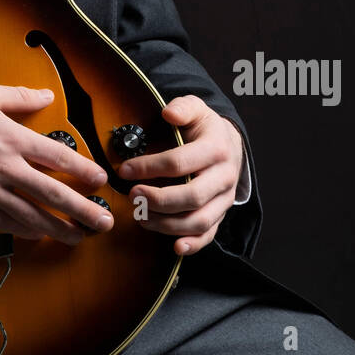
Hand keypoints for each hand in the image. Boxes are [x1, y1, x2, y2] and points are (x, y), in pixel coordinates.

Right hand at [0, 81, 112, 245]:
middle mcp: (5, 167)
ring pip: (31, 216)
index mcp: (11, 137)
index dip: (83, 170)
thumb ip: (20, 96)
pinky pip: (4, 222)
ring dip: (59, 229)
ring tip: (78, 237)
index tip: (101, 180)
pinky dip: (25, 230)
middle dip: (82, 210)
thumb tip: (46, 95)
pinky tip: (40, 234)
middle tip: (103, 222)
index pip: (57, 157)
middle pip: (52, 194)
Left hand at [118, 95, 244, 255]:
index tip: (125, 170)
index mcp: (216, 149)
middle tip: (132, 196)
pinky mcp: (221, 214)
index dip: (149, 168)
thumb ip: (182, 107)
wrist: (229, 144)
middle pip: (192, 196)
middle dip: (157, 199)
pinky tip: (175, 246)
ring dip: (167, 223)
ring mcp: (224, 199)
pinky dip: (193, 244)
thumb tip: (169, 114)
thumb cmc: (204, 128)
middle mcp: (223, 176)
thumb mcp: (196, 109)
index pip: (179, 162)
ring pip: (199, 220)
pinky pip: (210, 234)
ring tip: (141, 216)